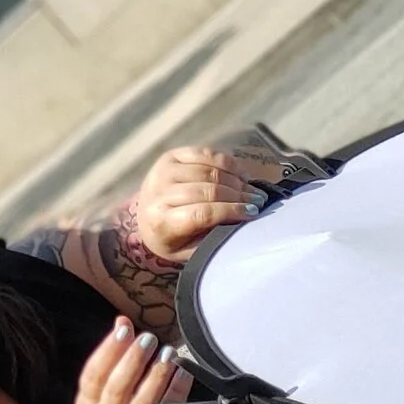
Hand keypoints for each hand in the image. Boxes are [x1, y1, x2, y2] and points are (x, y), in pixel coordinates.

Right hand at [71, 319, 191, 403]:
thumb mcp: (95, 402)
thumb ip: (108, 363)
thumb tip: (121, 322)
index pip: (93, 376)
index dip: (107, 350)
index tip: (122, 328)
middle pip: (117, 388)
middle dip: (132, 360)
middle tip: (147, 338)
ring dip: (155, 376)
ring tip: (166, 353)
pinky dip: (175, 392)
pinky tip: (183, 372)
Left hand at [130, 146, 273, 258]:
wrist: (145, 217)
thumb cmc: (172, 238)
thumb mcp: (188, 250)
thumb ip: (211, 238)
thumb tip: (242, 222)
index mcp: (160, 221)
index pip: (202, 213)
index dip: (231, 211)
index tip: (253, 213)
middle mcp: (158, 192)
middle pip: (208, 190)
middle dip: (239, 195)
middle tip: (259, 200)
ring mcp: (163, 171)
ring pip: (208, 171)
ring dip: (236, 179)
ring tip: (252, 189)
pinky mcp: (170, 156)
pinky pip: (204, 154)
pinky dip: (226, 162)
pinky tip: (240, 172)